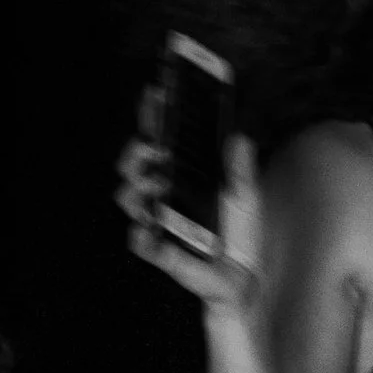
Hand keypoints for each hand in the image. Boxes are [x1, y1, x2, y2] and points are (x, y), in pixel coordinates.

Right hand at [117, 106, 263, 320]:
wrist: (245, 279)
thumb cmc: (240, 234)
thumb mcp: (246, 197)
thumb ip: (240, 169)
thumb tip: (240, 137)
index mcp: (182, 174)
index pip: (159, 139)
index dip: (152, 115)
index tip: (154, 93)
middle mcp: (163, 193)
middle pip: (132, 163)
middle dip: (135, 152)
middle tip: (152, 149)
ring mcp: (158, 221)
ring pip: (127, 197)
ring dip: (136, 188)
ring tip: (155, 184)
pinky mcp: (161, 252)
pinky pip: (140, 242)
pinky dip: (142, 236)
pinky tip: (148, 231)